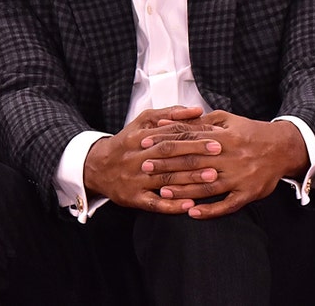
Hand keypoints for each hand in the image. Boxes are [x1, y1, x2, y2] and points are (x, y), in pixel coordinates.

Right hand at [83, 106, 217, 213]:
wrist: (96, 168)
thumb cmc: (127, 142)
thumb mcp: (142, 122)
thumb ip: (170, 114)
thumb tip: (197, 110)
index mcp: (139, 137)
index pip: (170, 133)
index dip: (194, 134)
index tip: (216, 135)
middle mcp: (137, 157)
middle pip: (168, 153)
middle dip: (195, 152)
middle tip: (218, 152)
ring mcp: (135, 179)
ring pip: (164, 178)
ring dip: (189, 178)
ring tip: (212, 176)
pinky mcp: (133, 198)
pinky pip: (154, 203)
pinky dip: (172, 205)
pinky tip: (190, 204)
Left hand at [155, 111, 308, 219]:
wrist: (283, 148)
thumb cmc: (250, 132)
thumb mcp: (227, 120)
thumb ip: (199, 122)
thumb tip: (169, 121)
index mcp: (224, 137)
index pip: (190, 138)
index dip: (165, 141)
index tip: (145, 144)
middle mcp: (231, 157)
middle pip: (194, 162)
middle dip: (168, 165)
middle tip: (145, 168)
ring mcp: (240, 177)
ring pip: (207, 186)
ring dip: (184, 190)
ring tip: (163, 192)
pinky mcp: (248, 193)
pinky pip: (227, 205)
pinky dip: (210, 211)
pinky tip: (192, 214)